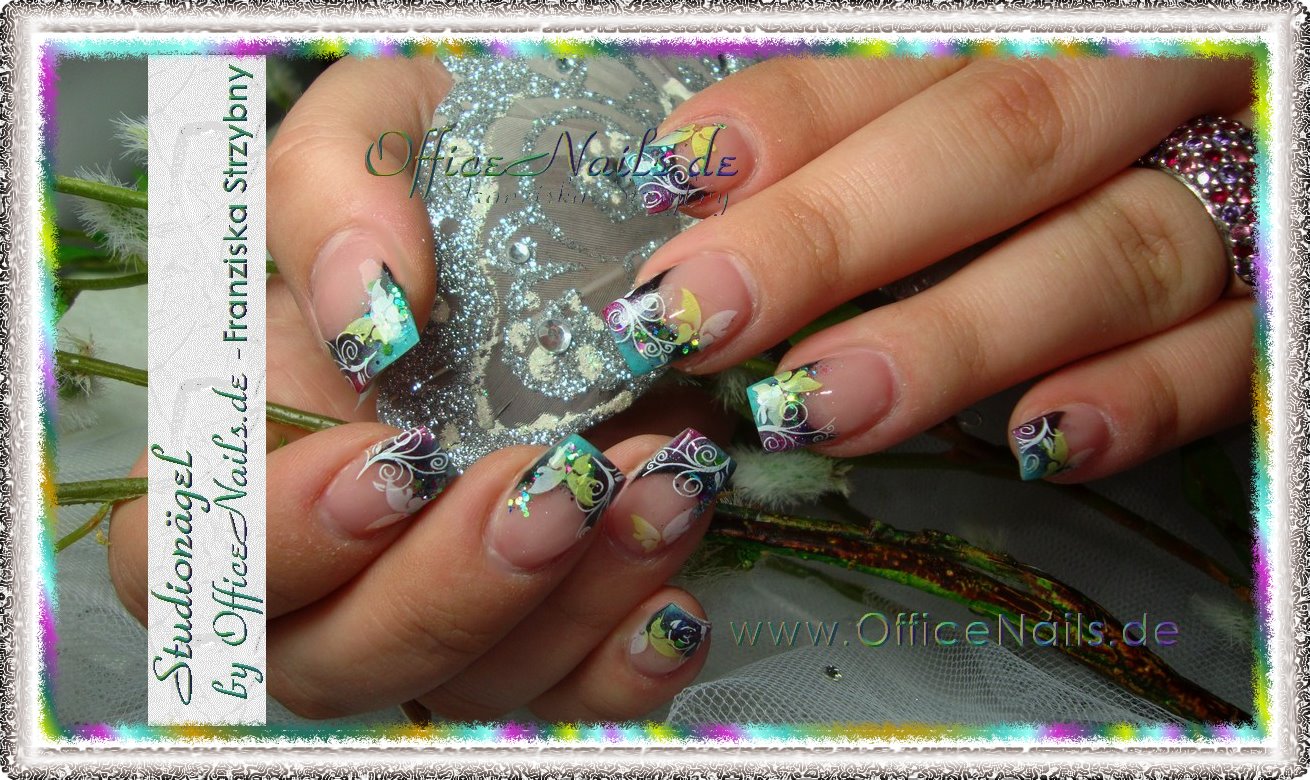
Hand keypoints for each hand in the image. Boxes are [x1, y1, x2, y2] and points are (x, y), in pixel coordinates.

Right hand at [108, 56, 733, 720]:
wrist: (600, 201)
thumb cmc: (463, 164)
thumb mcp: (385, 127)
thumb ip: (333, 194)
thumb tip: (366, 314)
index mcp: (258, 439)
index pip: (195, 557)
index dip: (276, 542)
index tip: (396, 456)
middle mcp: (344, 551)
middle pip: (331, 657)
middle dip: (448, 589)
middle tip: (557, 486)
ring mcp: (452, 600)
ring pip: (467, 687)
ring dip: (568, 609)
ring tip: (664, 488)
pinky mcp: (557, 626)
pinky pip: (572, 704)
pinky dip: (623, 672)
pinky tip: (676, 603)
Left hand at [609, 55, 1254, 481]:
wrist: (1241, 146)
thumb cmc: (1078, 138)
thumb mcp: (967, 97)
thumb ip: (862, 127)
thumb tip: (701, 194)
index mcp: (1049, 35)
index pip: (908, 59)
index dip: (790, 118)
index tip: (673, 182)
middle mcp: (1148, 96)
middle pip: (998, 143)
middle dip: (835, 232)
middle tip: (701, 315)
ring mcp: (1231, 197)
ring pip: (1111, 253)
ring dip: (957, 335)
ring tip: (818, 404)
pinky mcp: (1279, 306)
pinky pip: (1229, 355)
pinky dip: (1140, 400)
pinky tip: (1041, 440)